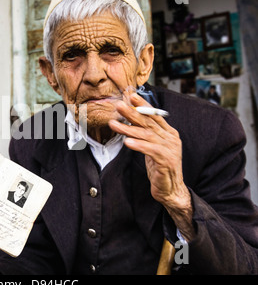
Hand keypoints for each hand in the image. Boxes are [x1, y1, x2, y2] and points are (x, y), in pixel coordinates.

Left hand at [108, 93, 193, 239]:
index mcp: (169, 132)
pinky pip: (150, 150)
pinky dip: (138, 145)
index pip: (154, 115)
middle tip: (119, 106)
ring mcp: (170, 149)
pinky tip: (127, 142)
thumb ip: (146, 134)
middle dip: (132, 113)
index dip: (143, 105)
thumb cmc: (159, 167)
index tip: (131, 95)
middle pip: (149, 122)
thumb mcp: (152, 147)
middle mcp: (171, 138)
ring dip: (128, 129)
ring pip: (146, 135)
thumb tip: (131, 120)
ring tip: (114, 124)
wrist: (171, 189)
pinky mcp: (166, 161)